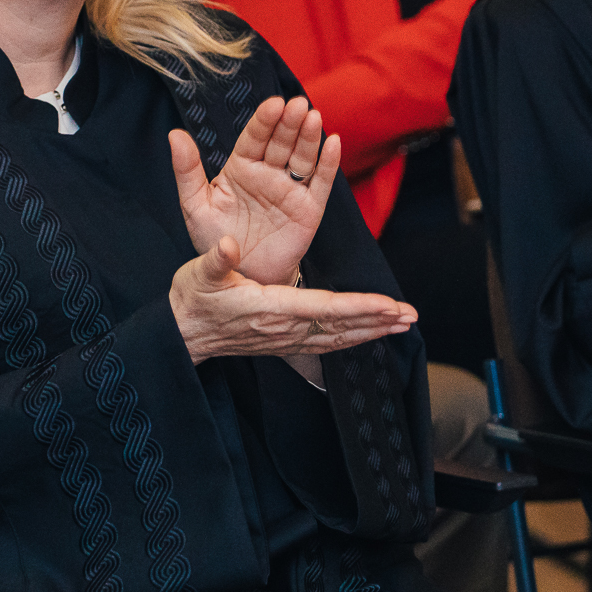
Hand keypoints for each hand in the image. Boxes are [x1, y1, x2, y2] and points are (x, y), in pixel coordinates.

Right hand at [169, 235, 416, 364]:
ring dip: (371, 332)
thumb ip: (215, 260)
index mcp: (269, 308)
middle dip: (377, 321)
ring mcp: (284, 339)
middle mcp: (283, 328)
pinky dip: (352, 339)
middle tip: (410, 315)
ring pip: (337, 338)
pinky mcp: (283, 343)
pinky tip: (368, 335)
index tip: (387, 305)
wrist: (182, 333)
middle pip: (340, 327)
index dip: (359, 307)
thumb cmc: (192, 299)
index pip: (324, 309)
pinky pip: (326, 345)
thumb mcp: (198, 274)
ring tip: (401, 324)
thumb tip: (228, 246)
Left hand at [170, 96, 340, 285]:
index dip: (264, 121)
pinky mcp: (309, 209)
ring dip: (308, 137)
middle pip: (281, 142)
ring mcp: (290, 190)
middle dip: (288, 123)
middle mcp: (268, 173)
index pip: (254, 138)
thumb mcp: (195, 206)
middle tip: (296, 104)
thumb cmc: (215, 239)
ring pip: (302, 158)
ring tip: (312, 116)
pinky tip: (333, 143)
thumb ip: (186, 171)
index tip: (273, 104)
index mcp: (241, 167)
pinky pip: (320, 183)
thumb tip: (175, 134)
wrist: (238, 277)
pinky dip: (328, 164)